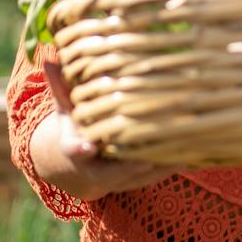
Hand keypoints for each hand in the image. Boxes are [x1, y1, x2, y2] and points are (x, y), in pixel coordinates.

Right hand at [29, 62, 185, 200]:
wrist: (80, 170)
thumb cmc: (75, 131)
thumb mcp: (64, 112)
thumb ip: (61, 89)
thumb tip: (49, 59)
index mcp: (75, 149)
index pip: (75, 150)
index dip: (80, 149)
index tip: (86, 147)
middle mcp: (94, 169)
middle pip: (113, 170)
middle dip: (132, 162)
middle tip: (151, 149)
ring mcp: (116, 180)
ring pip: (139, 176)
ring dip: (160, 164)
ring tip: (182, 146)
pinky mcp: (135, 182)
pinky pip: (154, 177)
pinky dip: (170, 166)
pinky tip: (191, 152)